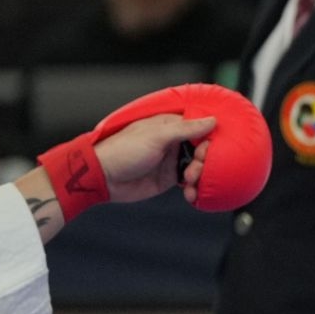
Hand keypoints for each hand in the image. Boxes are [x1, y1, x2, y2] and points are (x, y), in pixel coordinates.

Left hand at [96, 114, 216, 203]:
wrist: (102, 177)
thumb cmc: (123, 151)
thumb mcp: (156, 136)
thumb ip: (185, 129)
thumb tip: (212, 120)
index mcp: (170, 126)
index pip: (200, 128)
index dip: (209, 138)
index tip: (208, 149)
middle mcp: (173, 142)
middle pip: (202, 149)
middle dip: (205, 160)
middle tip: (196, 169)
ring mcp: (172, 160)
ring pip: (199, 166)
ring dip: (200, 175)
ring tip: (190, 182)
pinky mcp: (169, 178)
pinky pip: (190, 182)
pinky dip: (194, 188)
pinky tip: (191, 193)